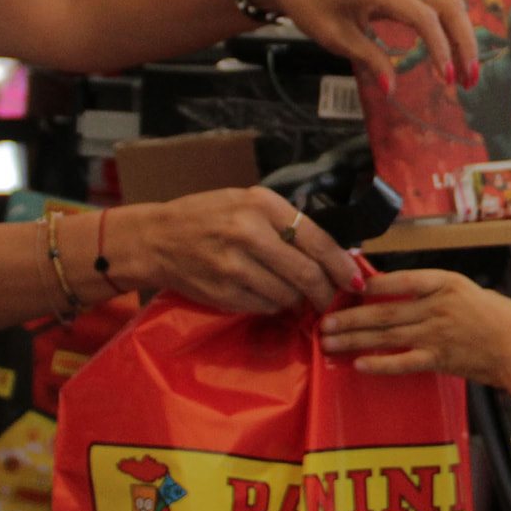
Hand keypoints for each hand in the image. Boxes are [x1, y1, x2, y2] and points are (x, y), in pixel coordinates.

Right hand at [125, 187, 360, 313]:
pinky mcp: (224, 293)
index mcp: (261, 204)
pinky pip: (265, 307)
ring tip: (289, 290)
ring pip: (288, 295)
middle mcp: (248, 233)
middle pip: (307, 273)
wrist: (156, 239)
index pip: (317, 240)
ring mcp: (234, 266)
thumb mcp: (246, 203)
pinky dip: (272, 304)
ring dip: (296, 299)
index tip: (355, 280)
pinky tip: (263, 292)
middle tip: (330, 299)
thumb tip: (335, 254)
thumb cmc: (206, 216)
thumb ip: (286, 223)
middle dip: (325, 292)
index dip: (342, 265)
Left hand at [240, 0, 479, 96]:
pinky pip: (433, 0)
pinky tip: (449, 53)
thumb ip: (369, 61)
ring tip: (463, 73)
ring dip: (460, 35)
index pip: (425, 17)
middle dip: (465, 42)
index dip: (442, 49)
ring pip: (446, 0)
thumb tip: (393, 92)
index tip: (448, 80)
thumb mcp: (335, 38)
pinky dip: (447, 26)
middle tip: (469, 81)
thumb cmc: (308, 3)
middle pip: (449, 4)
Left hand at [319, 270, 510, 399]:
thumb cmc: (501, 318)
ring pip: (388, 335)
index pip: (402, 279)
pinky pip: (404, 362)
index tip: (348, 287)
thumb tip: (406, 295)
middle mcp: (438, 306)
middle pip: (386, 311)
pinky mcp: (439, 359)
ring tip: (330, 342)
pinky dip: (381, 363)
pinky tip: (360, 364)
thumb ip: (439, 292)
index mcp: (447, 283)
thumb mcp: (470, 291)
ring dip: (355, 339)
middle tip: (324, 321)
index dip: (373, 284)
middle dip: (351, 317)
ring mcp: (437, 334)